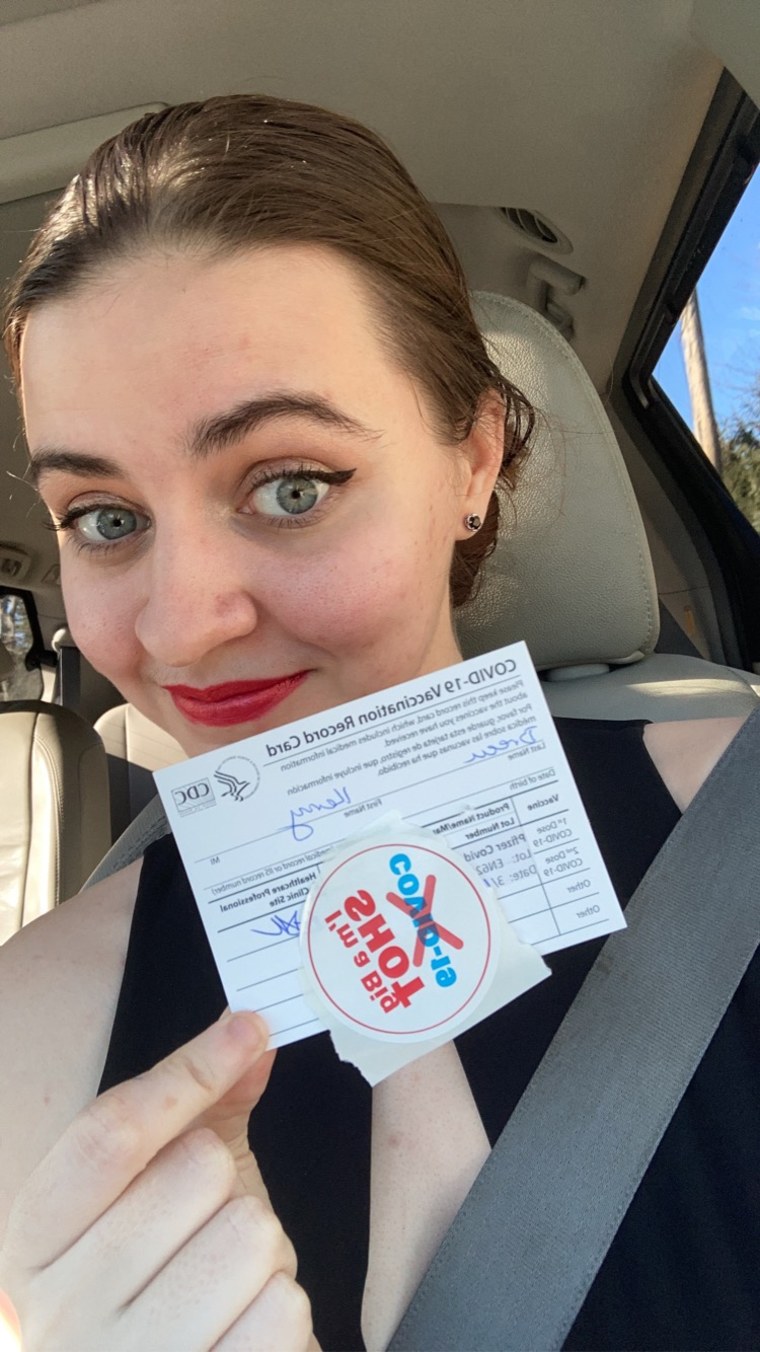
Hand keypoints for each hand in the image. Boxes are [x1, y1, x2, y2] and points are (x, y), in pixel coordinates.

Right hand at [0, 1012, 314, 1350]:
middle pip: (196, 1172)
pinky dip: (283, 1311)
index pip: (108, 1133)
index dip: (187, 1071)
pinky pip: (282, 1309)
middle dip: (231, 1189)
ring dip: (265, 1255)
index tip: (246, 1031)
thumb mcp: (162, 1190)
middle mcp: (60, 1311)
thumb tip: (250, 1036)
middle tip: (210, 1234)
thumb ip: (202, 1108)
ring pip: (250, 1236)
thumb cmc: (167, 1282)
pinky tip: (245, 1332)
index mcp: (36, 1241)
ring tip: (230, 1290)